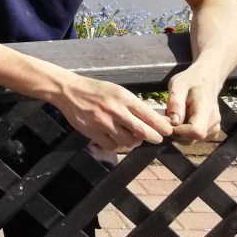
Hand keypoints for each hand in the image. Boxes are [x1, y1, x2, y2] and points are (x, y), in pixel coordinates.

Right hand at [54, 74, 173, 151]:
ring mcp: (103, 123)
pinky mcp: (93, 132)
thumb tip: (154, 119)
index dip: (163, 127)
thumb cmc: (95, 90)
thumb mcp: (117, 91)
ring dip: (135, 142)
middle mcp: (115, 111)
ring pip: (129, 142)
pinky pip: (112, 146)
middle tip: (157, 138)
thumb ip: (133, 105)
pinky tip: (117, 139)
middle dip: (154, 137)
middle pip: (143, 132)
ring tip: (134, 137)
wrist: (68, 90)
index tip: (168, 131)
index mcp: (123, 98)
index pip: (150, 116)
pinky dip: (118, 145)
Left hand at [165, 66, 223, 143]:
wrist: (206, 80)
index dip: (179, 131)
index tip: (168, 119)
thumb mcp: (178, 85)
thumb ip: (175, 103)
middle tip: (168, 115)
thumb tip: (173, 121)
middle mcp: (213, 124)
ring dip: (179, 132)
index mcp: (206, 111)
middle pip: (191, 140)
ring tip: (177, 115)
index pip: (196, 132)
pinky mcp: (211, 133)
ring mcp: (214, 129)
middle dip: (175, 132)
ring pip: (191, 141)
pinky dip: (185, 133)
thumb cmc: (190, 81)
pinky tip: (183, 119)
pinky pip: (194, 139)